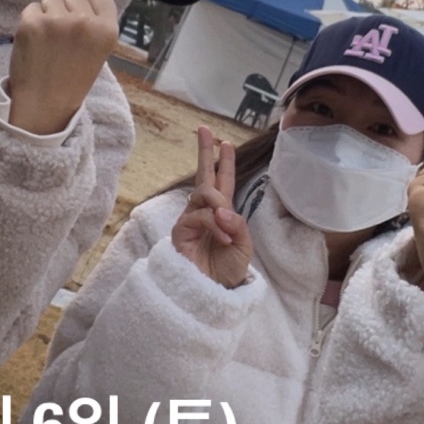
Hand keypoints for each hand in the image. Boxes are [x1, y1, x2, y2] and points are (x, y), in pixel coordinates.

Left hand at [6, 0, 118, 134]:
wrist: (45, 103)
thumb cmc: (73, 76)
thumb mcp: (92, 46)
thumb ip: (90, 10)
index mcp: (107, 30)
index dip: (88, 10)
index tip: (81, 31)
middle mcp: (85, 22)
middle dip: (66, 13)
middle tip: (63, 43)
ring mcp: (57, 21)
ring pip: (50, 0)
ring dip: (47, 16)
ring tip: (49, 43)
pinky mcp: (32, 23)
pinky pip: (31, 8)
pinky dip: (31, 22)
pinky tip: (35, 43)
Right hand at [170, 126, 253, 288]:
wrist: (214, 294)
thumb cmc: (228, 272)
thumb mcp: (243, 245)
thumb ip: (237, 223)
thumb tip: (222, 208)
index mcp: (222, 214)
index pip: (223, 182)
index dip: (224, 162)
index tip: (224, 142)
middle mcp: (205, 213)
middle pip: (204, 175)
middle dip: (205, 151)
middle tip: (204, 130)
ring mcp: (191, 220)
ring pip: (204, 193)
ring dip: (219, 206)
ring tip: (226, 228)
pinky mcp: (180, 231)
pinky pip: (199, 215)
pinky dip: (214, 224)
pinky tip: (222, 237)